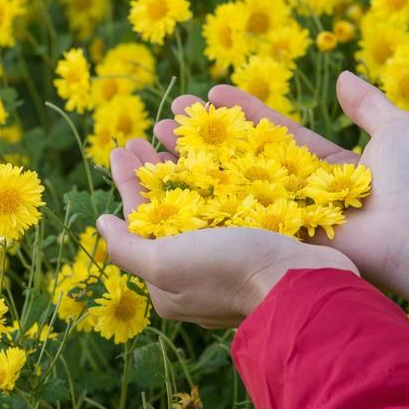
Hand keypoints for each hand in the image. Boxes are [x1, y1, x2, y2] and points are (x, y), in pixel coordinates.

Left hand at [98, 139, 357, 328]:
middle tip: (148, 129)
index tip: (122, 147)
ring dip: (191, 155)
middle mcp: (203, 263)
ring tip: (180, 123)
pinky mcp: (271, 230)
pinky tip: (223, 134)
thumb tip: (102, 223)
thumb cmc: (228, 274)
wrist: (306, 285)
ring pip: (208, 191)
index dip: (131, 182)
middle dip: (158, 165)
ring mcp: (239, 247)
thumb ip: (128, 248)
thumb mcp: (163, 265)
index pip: (142, 221)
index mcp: (173, 277)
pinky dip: (230, 159)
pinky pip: (243, 188)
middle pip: (174, 203)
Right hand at [155, 71, 408, 321]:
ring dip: (192, 161)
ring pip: (228, 182)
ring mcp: (282, 213)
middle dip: (204, 135)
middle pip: (239, 156)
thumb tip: (343, 76)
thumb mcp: (397, 131)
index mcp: (322, 164)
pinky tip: (169, 176)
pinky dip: (201, 195)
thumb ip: (368, 104)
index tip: (210, 93)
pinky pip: (233, 211)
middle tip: (169, 117)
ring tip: (156, 139)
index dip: (240, 112)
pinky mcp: (274, 233)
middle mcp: (295, 189)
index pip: (272, 132)